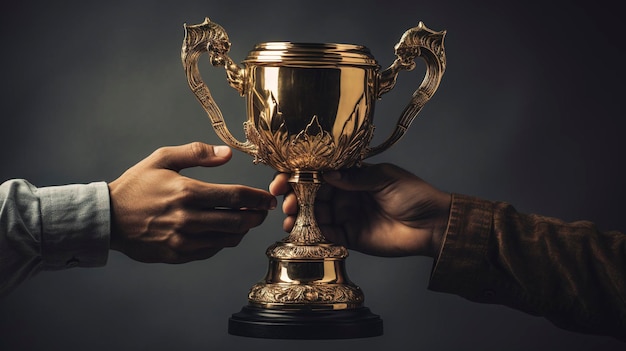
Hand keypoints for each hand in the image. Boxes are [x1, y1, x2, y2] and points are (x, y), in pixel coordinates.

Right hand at [108, 142, 275, 262]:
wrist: (108, 218)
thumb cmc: (136, 186)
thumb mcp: (162, 159)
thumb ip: (197, 153)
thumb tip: (227, 153)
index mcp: (187, 192)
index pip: (235, 196)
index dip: (258, 199)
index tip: (268, 199)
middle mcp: (187, 218)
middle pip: (238, 221)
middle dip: (256, 216)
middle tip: (262, 211)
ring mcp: (183, 239)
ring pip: (227, 239)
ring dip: (242, 230)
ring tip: (246, 220)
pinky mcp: (178, 254)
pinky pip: (212, 250)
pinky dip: (224, 241)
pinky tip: (224, 231)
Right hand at [270, 163, 450, 257]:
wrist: (433, 225)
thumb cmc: (415, 195)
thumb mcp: (386, 178)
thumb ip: (356, 178)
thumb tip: (328, 174)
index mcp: (352, 176)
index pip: (320, 172)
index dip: (299, 174)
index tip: (284, 178)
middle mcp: (345, 195)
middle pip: (311, 194)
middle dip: (295, 197)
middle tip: (287, 202)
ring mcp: (346, 216)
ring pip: (314, 215)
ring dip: (299, 216)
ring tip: (290, 219)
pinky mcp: (350, 237)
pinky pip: (326, 236)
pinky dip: (312, 234)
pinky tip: (301, 232)